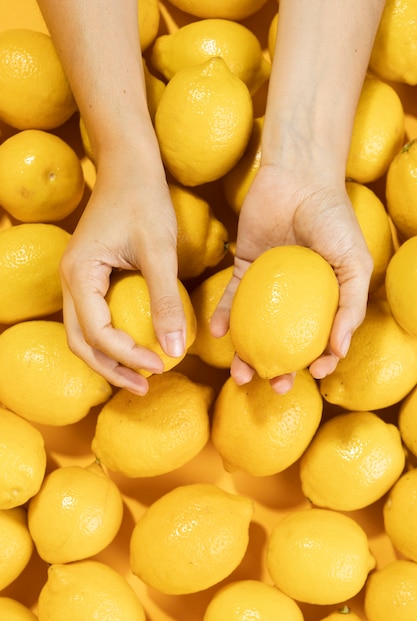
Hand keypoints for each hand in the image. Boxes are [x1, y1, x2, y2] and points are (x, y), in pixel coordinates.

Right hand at [60, 155, 185, 395]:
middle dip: (111, 369)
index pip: (97, 333)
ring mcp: (77, 278)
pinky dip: (111, 339)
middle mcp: (70, 280)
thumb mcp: (160, 252)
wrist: (129, 165)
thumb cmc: (145, 200)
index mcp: (80, 275)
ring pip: (84, 333)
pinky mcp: (90, 275)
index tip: (161, 366)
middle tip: (144, 387)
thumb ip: (166, 301)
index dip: (127, 356)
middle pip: (81, 342)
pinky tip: (136, 345)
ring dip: (109, 358)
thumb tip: (175, 350)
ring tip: (140, 376)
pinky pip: (93, 317)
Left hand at [210, 163, 372, 392]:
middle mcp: (294, 296)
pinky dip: (223, 316)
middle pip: (283, 341)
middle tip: (271, 386)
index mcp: (324, 298)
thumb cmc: (333, 220)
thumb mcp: (354, 264)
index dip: (317, 363)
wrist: (298, 179)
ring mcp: (267, 284)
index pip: (321, 340)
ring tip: (238, 372)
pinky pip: (230, 297)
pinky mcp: (242, 267)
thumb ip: (351, 306)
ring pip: (254, 327)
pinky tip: (218, 334)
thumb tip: (339, 351)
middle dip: (276, 370)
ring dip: (244, 353)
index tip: (308, 376)